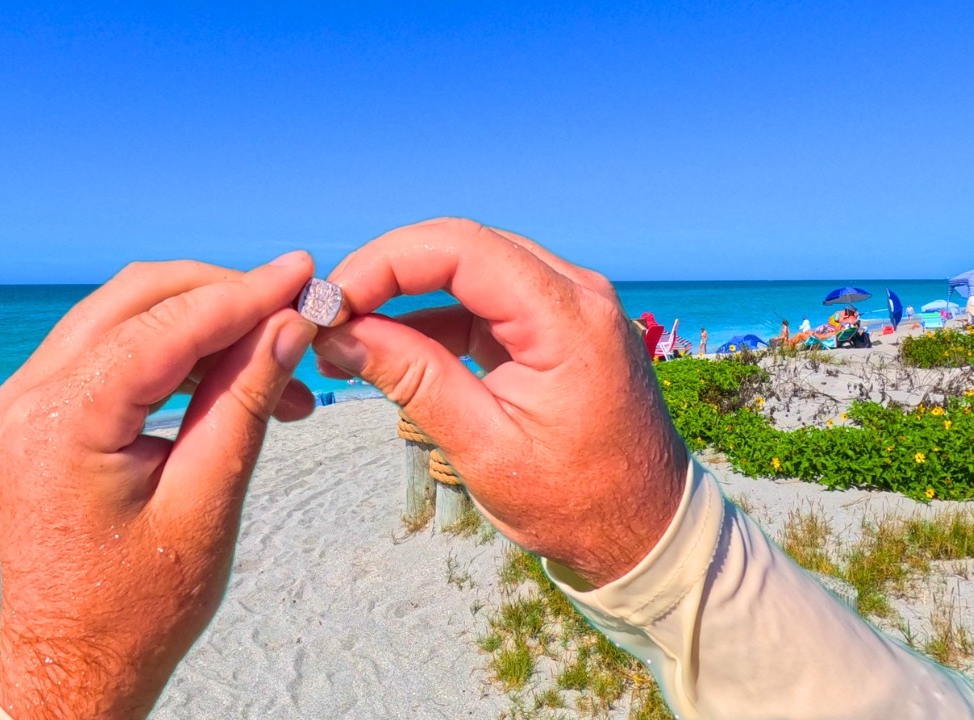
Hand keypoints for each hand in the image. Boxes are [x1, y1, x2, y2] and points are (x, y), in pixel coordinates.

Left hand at [0, 253, 317, 717]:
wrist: (73, 667)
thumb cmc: (135, 609)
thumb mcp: (205, 501)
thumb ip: (244, 402)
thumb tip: (288, 326)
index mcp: (64, 419)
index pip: (168, 323)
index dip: (245, 294)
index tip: (304, 275)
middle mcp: (32, 395)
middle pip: (140, 298)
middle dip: (223, 296)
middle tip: (294, 310)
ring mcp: (30, 401)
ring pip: (127, 316)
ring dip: (204, 325)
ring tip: (277, 363)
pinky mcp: (45, 415)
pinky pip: (114, 352)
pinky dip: (175, 353)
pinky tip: (230, 380)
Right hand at [314, 219, 686, 586]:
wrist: (645, 529)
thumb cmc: (577, 502)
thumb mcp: (484, 446)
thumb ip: (414, 379)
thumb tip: (341, 334)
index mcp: (567, 317)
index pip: (460, 248)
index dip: (384, 263)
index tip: (332, 302)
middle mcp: (574, 292)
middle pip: (461, 246)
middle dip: (386, 273)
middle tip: (329, 315)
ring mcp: (567, 305)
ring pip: (468, 269)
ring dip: (404, 295)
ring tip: (345, 340)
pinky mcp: (553, 326)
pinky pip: (483, 302)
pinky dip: (432, 319)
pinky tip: (386, 350)